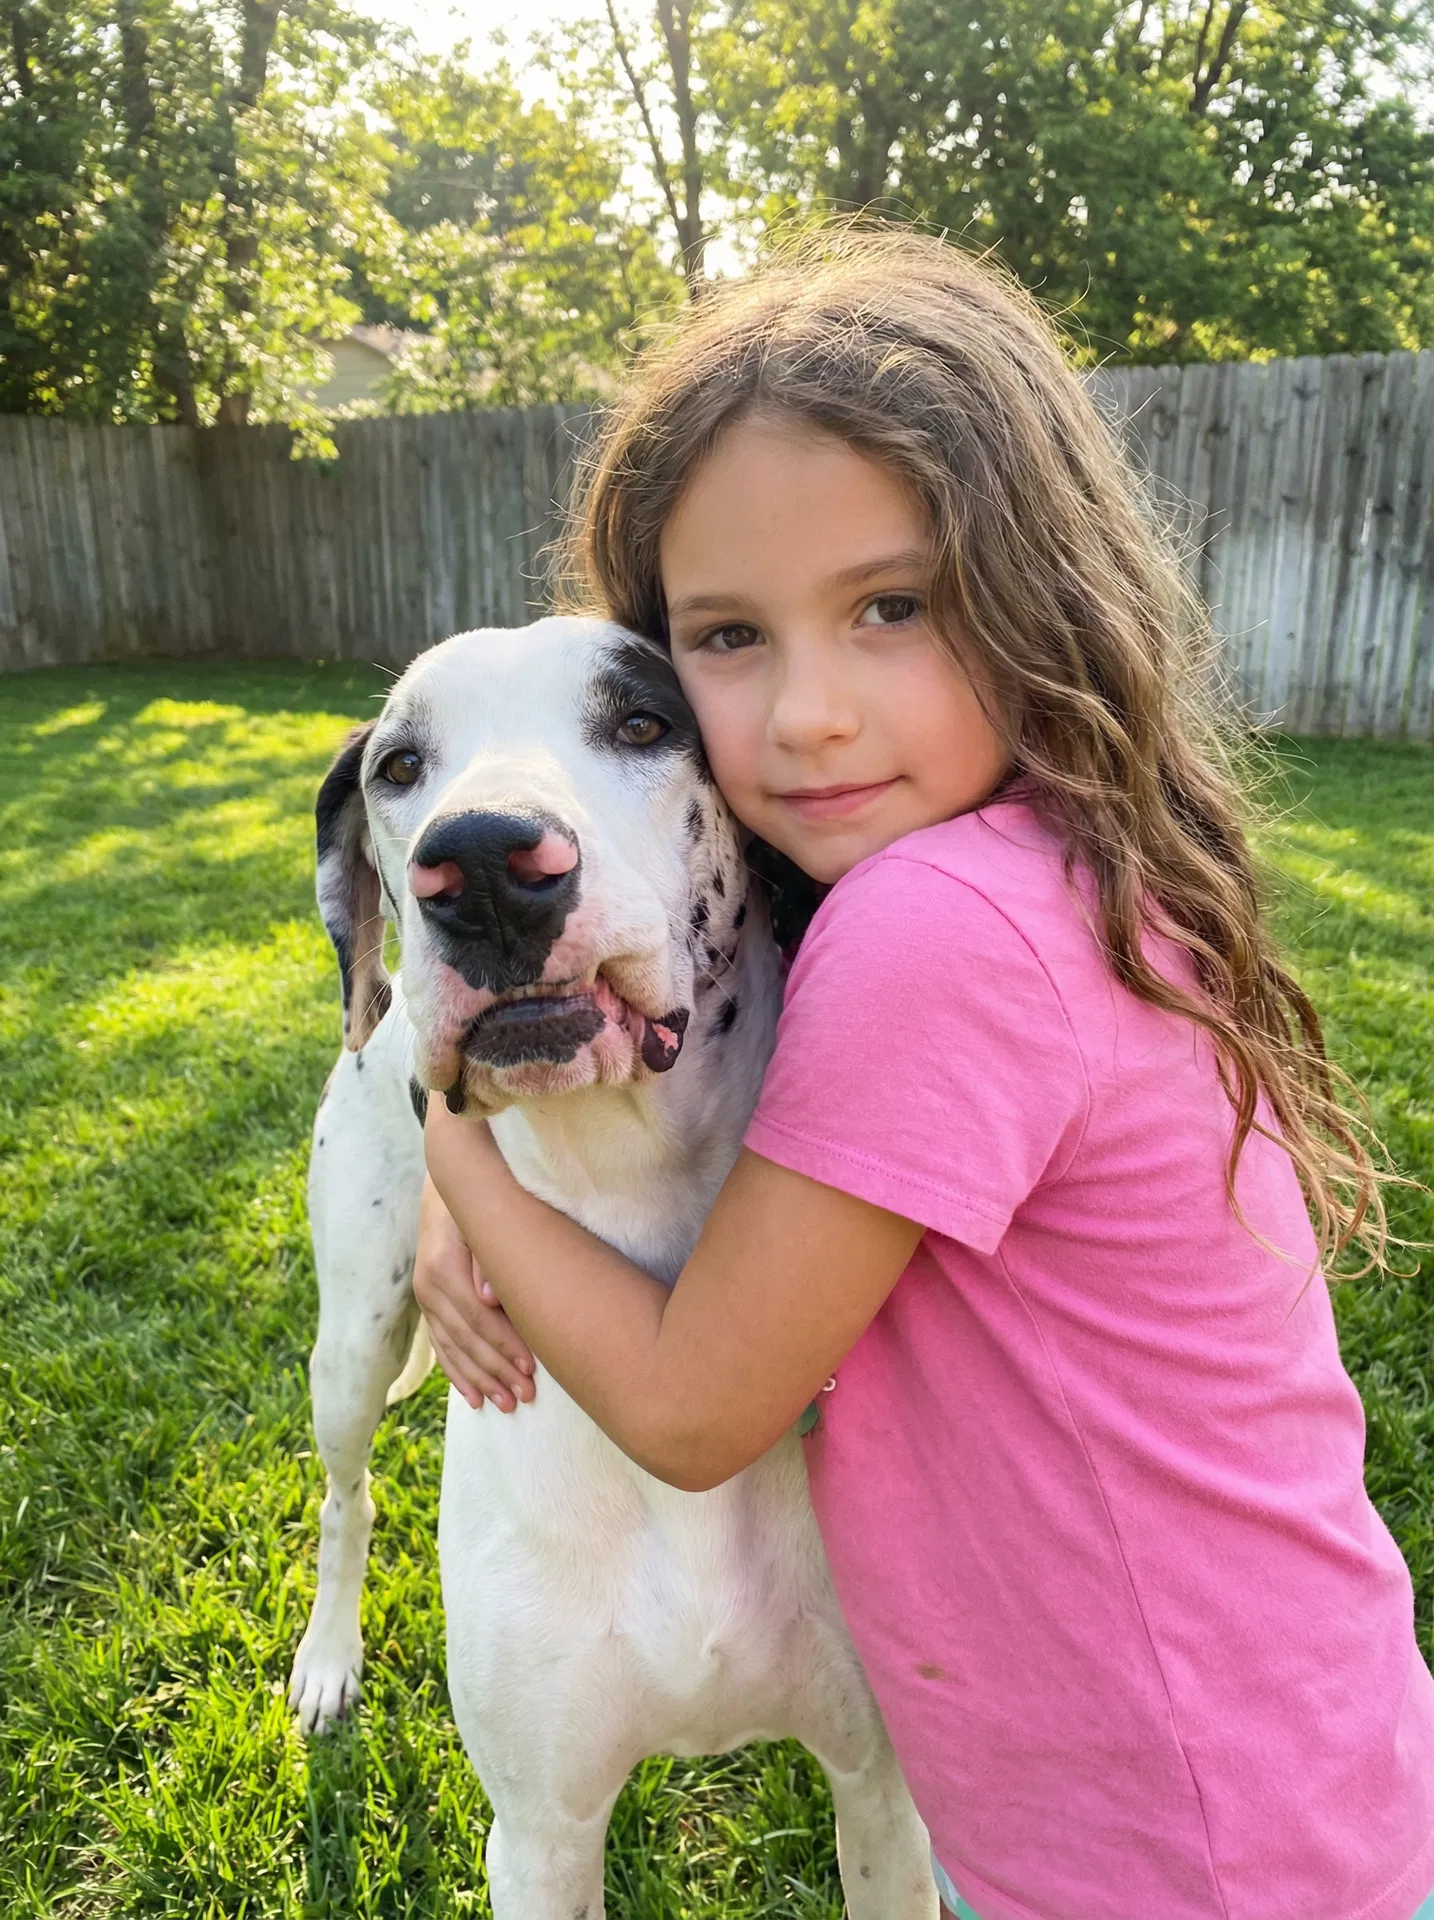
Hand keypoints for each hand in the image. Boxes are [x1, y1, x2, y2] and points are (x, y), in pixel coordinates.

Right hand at [412, 1173, 535, 1411]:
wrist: (448, 1187)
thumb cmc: (478, 1202)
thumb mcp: (484, 1218)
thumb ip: (487, 1258)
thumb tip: (490, 1298)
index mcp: (443, 1266)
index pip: (478, 1317)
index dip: (505, 1344)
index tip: (532, 1367)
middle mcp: (428, 1286)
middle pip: (466, 1339)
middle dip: (497, 1370)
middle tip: (526, 1396)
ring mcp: (425, 1297)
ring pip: (453, 1348)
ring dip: (480, 1380)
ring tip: (508, 1405)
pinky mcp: (428, 1304)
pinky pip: (441, 1345)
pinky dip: (458, 1374)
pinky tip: (473, 1399)